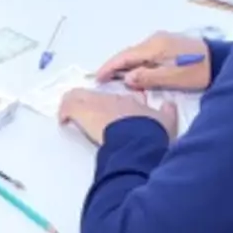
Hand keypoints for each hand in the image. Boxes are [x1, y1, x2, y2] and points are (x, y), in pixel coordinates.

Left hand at [59, 89, 177, 146]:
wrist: (139, 138)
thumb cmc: (151, 131)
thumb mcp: (166, 121)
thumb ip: (167, 112)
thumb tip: (170, 104)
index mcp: (131, 101)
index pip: (119, 97)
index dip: (113, 104)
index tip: (110, 109)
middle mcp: (113, 100)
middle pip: (96, 94)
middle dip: (88, 102)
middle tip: (84, 114)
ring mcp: (97, 104)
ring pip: (79, 95)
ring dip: (73, 104)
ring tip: (69, 114)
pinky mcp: (84, 111)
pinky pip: (68, 106)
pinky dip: (64, 111)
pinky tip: (63, 120)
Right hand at [95, 32, 211, 91]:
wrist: (220, 60)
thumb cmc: (196, 71)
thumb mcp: (172, 78)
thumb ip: (148, 77)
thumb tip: (126, 79)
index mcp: (154, 46)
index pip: (125, 56)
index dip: (110, 67)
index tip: (98, 78)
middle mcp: (155, 39)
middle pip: (129, 53)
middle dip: (115, 67)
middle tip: (103, 81)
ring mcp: (162, 40)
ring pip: (137, 53)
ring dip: (126, 65)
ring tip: (116, 80)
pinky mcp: (168, 44)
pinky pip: (145, 53)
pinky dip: (136, 63)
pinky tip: (135, 72)